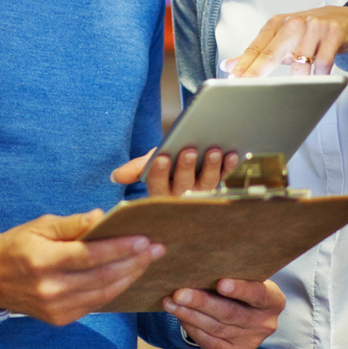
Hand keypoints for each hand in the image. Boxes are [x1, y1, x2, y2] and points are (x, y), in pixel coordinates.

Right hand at [0, 211, 164, 325]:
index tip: (144, 239)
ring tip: (148, 261)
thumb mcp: (40, 226)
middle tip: (157, 249)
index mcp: (43, 261)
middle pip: (102, 277)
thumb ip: (73, 224)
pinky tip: (128, 276)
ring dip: (130, 277)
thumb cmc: (18, 245)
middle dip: (134, 262)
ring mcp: (56, 308)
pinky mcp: (60, 319)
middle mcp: (50, 289)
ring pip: (103, 293)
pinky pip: (95, 304)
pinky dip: (114, 290)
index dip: (120, 248)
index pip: (90, 255)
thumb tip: (102, 217)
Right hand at [111, 147, 240, 195]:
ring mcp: (202, 193)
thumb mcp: (149, 164)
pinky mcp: (219, 186)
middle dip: (186, 167)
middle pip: (184, 185)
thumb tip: (115, 176)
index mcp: (160, 193)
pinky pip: (225, 178)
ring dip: (211, 167)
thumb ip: (135, 168)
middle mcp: (182, 197)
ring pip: (207, 184)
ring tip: (213, 150)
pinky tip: (232, 154)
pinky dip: (229, 166)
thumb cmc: (166, 165)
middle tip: (189, 151)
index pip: (157, 184)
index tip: (161, 157)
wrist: (184, 162)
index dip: (159, 172)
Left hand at [163, 279, 284, 348]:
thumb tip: (198, 264)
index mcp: (273, 300)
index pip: (258, 294)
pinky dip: (192, 328)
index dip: (240, 289)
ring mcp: (251, 342)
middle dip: (201, 303)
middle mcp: (266, 323)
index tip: (220, 283)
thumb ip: (231, 272)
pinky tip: (179, 316)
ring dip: (189, 315)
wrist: (245, 313)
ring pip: (216, 328)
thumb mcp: (245, 277)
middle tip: (178, 293)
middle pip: (230, 313)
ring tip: (170, 302)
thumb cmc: (240, 285)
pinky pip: (210, 342)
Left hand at [227, 6, 347, 77]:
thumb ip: (256, 53)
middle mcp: (294, 23)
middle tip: (246, 87)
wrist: (344, 20)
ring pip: (300, 62)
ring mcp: (314, 27)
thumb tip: (227, 66)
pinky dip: (320, 75)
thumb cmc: (307, 33)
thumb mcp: (280, 39)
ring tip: (297, 88)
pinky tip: (319, 79)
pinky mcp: (333, 33)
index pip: (256, 48)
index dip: (243, 65)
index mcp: (277, 24)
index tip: (232, 79)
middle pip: (272, 53)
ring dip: (298, 79)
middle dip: (257, 72)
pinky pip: (323, 63)